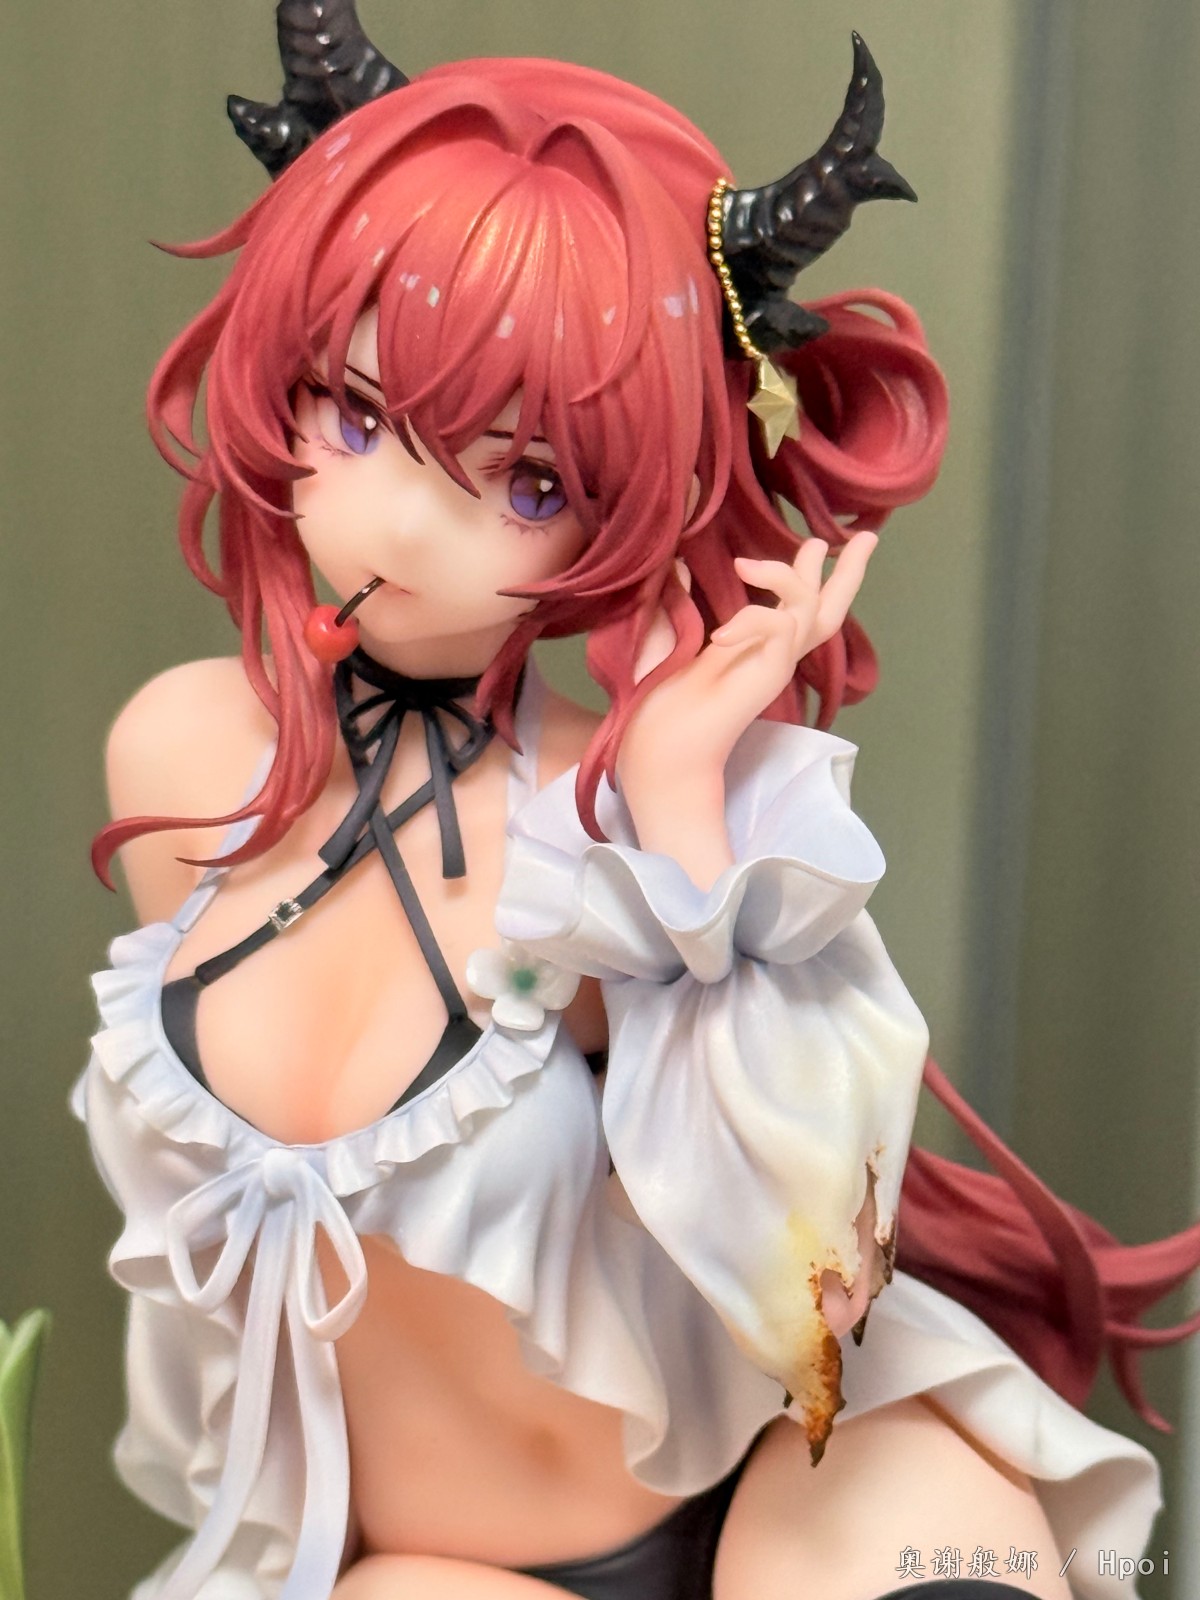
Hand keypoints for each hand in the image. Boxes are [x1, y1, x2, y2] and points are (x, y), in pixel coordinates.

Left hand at [623, 531, 876, 778]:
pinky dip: (752, 618)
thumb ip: (680, 600)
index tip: (817, 542)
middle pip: (830, 608)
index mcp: (757, 644)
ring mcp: (777, 664)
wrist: (660, 745)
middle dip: (850, 571)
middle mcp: (776, 653)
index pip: (795, 604)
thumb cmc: (658, 697)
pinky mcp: (772, 674)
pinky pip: (780, 627)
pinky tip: (719, 635)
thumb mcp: (669, 635)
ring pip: (810, 606)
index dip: (809, 572)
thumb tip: (680, 564)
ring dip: (783, 576)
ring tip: (744, 565)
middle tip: (866, 537)